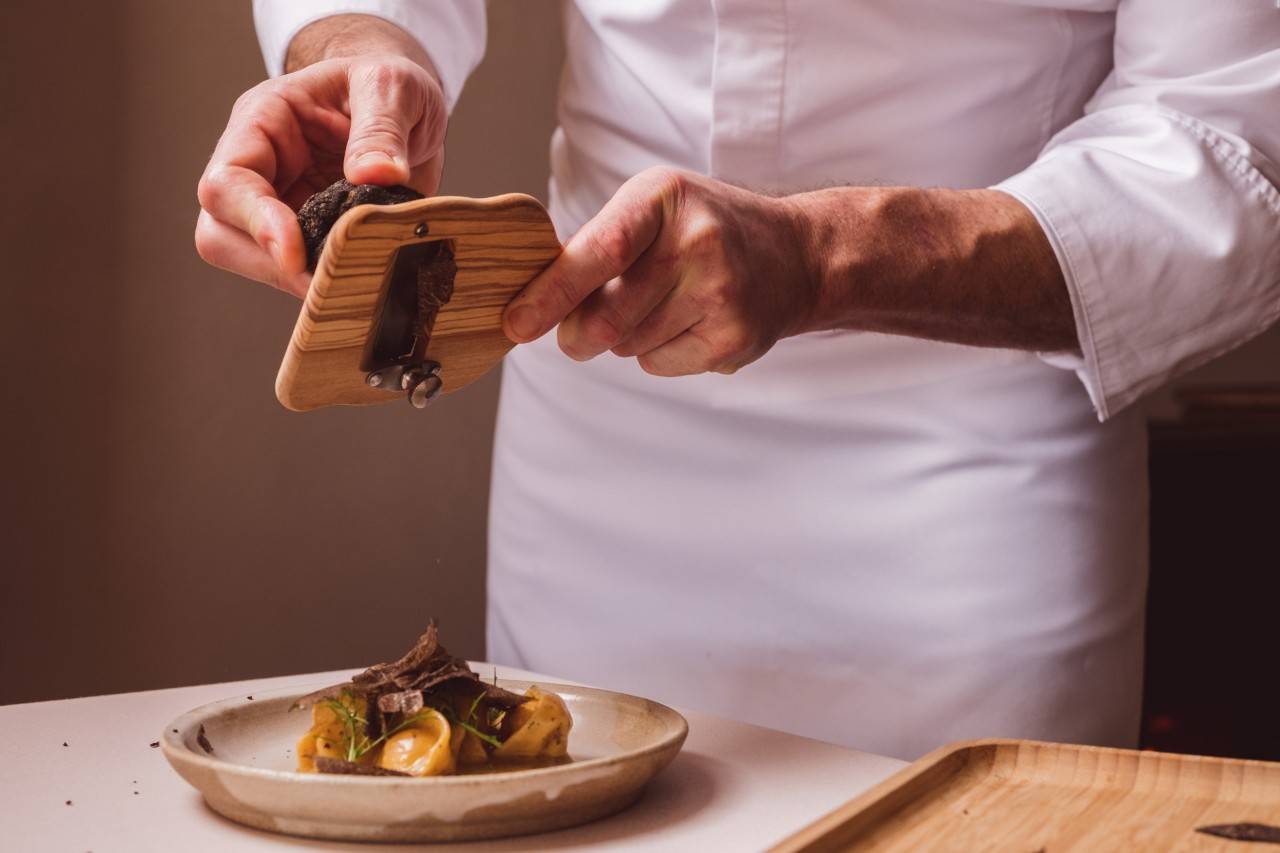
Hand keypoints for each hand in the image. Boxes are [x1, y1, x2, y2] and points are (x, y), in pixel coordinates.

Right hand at [195, 54, 445, 296]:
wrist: (407, 108)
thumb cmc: (387, 85)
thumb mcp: (393, 86)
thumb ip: (382, 127)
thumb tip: (375, 174)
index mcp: (263, 121)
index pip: (228, 181)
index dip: (256, 223)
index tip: (296, 256)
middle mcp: (260, 167)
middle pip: (221, 233)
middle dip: (269, 264)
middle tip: (329, 280)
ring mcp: (279, 207)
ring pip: (253, 262)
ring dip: (296, 281)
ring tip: (351, 279)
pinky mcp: (308, 236)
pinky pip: (297, 274)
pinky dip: (323, 284)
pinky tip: (360, 280)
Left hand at [502, 168, 819, 375]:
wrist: (796, 255)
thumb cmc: (704, 228)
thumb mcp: (654, 208)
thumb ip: (596, 245)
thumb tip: (530, 304)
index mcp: (664, 198)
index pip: (598, 252)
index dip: (551, 293)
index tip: (516, 324)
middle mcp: (697, 242)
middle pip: (606, 318)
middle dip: (578, 335)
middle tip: (578, 333)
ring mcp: (721, 293)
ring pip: (628, 346)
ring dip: (623, 339)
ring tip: (659, 308)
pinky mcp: (734, 338)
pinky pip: (658, 365)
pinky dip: (656, 354)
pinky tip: (687, 323)